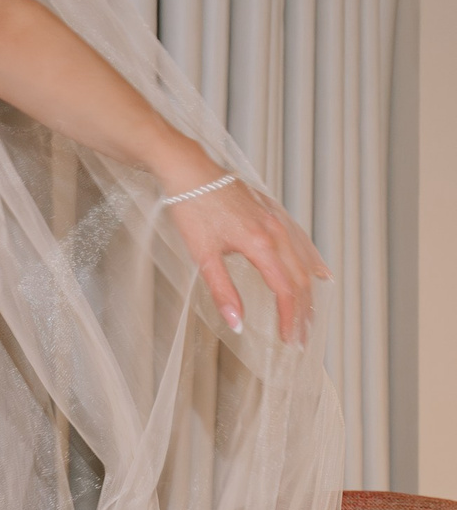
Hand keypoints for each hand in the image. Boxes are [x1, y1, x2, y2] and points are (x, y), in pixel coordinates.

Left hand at [168, 176, 328, 344]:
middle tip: (303, 337)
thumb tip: (237, 323)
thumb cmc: (192, 208)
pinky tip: (318, 272)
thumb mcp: (204, 256)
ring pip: (304, 261)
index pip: (285, 291)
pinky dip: (312, 261)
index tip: (289, 338)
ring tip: (310, 314)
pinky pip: (301, 241)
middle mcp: (276, 231)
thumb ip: (222, 291)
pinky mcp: (273, 212)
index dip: (289, 318)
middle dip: (303, 311)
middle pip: (300, 279)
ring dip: (310, 291)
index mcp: (260, 244)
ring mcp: (277, 219)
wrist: (189, 171)